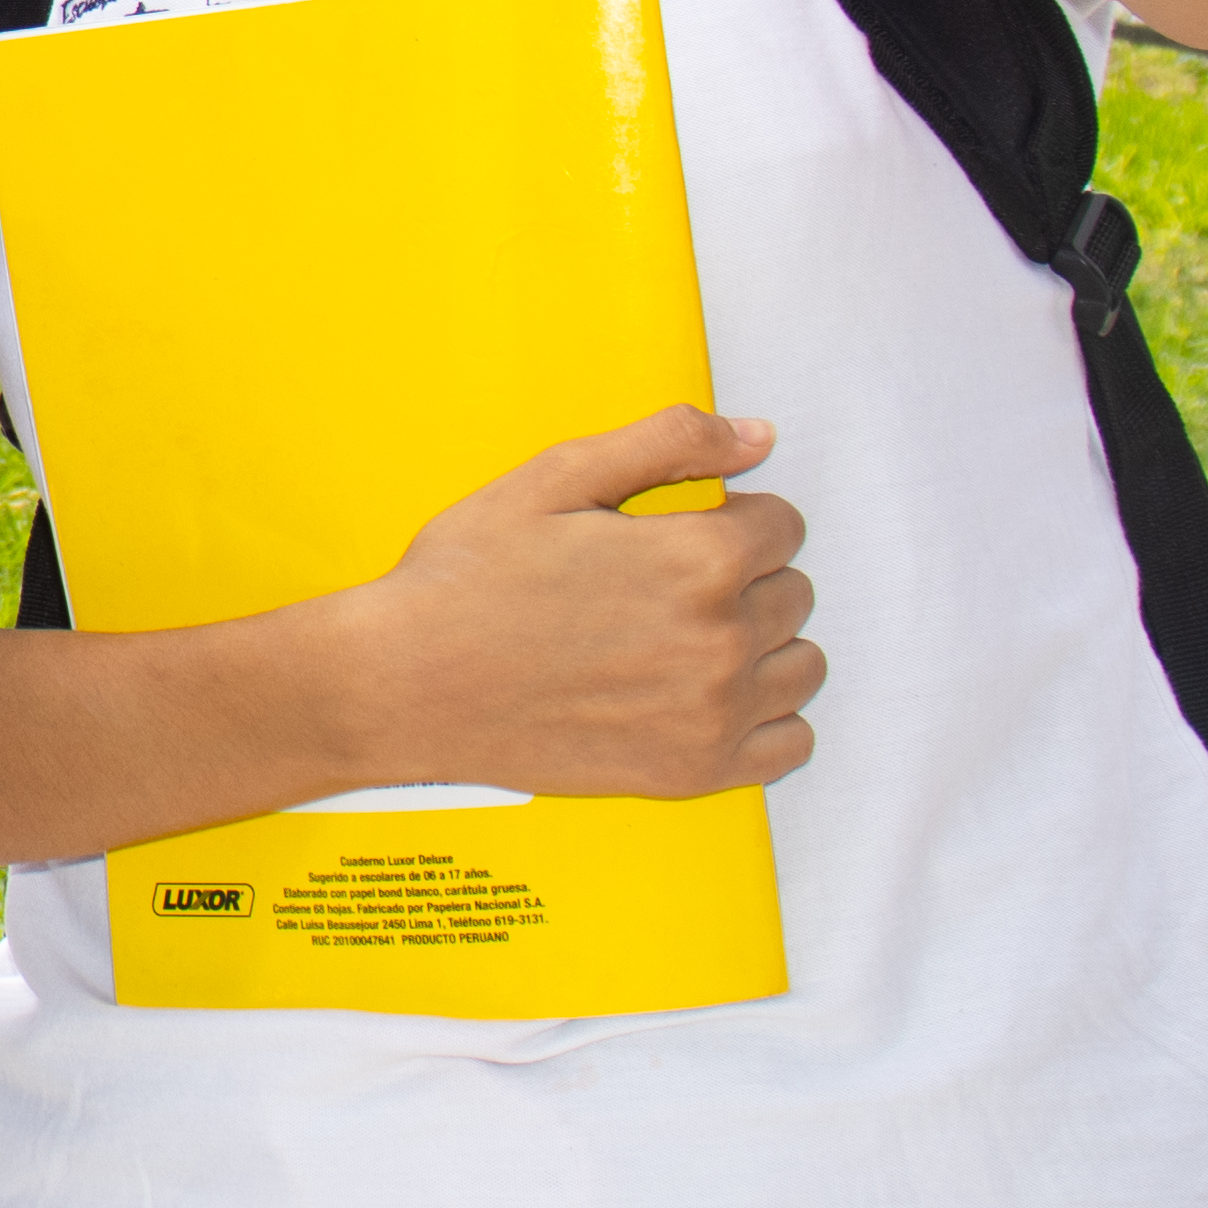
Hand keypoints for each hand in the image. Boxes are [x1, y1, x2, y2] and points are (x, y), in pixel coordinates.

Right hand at [315, 405, 819, 801]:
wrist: (406, 683)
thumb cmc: (468, 578)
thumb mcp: (554, 478)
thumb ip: (668, 444)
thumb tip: (757, 437)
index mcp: (698, 558)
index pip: (783, 526)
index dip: (728, 521)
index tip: (674, 536)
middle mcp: (721, 639)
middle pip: (793, 592)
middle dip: (741, 581)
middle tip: (659, 589)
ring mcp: (714, 712)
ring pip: (800, 665)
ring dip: (759, 648)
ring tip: (679, 641)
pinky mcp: (696, 770)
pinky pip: (790, 743)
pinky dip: (761, 720)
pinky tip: (700, 697)